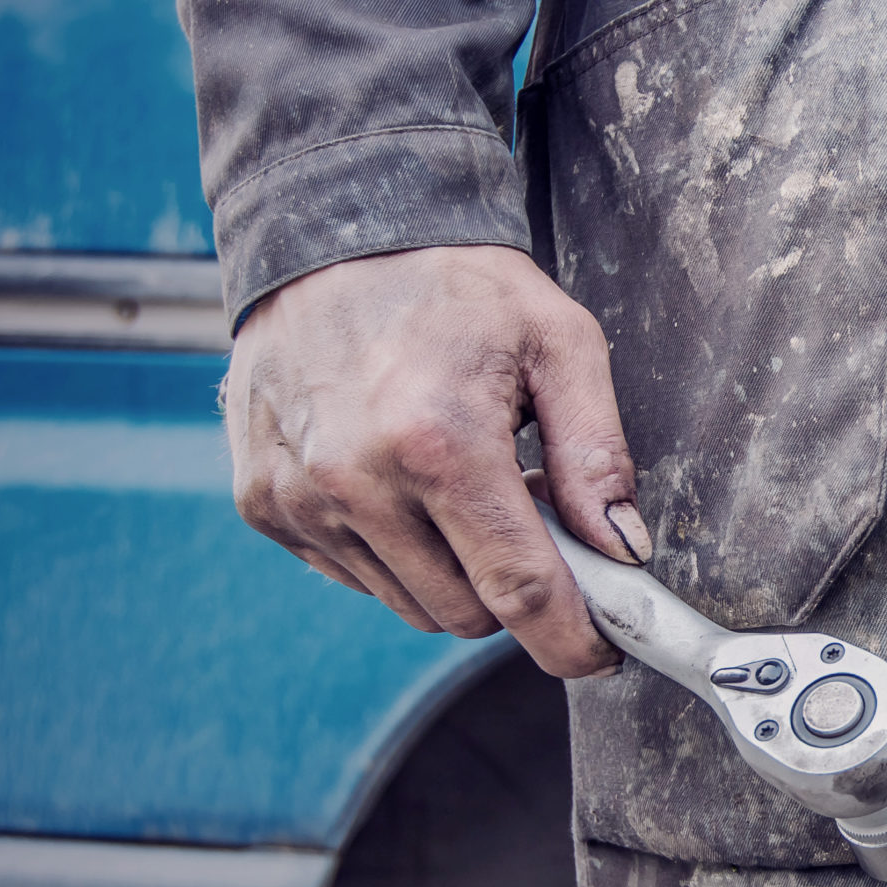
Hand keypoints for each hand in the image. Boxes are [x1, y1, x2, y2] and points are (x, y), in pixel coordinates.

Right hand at [223, 244, 646, 676]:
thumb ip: (599, 453)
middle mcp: (357, 483)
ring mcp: (300, 499)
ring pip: (410, 605)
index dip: (571, 639)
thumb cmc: (455, 285)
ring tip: (459, 484)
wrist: (331, 234)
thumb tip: (623, 549)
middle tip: (524, 513)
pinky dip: (393, 551)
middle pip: (466, 614)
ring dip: (452, 570)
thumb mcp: (559, 343)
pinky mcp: (263, 505)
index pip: (519, 591)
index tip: (601, 652)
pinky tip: (401, 482)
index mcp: (441, 445)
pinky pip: (354, 577)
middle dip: (512, 586)